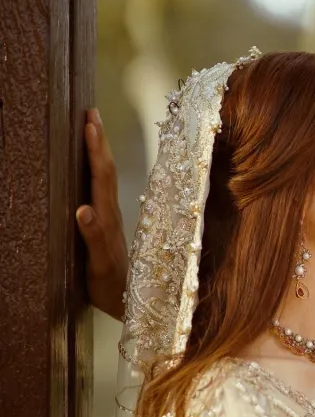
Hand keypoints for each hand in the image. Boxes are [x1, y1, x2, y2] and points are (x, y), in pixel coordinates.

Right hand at [76, 109, 129, 319]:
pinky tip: (88, 165)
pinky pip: (100, 189)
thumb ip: (94, 238)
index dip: (96, 150)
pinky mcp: (106, 225)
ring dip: (98, 152)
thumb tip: (83, 208)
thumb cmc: (112, 287)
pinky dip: (95, 171)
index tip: (90, 123)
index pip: (102, 177)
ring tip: (90, 128)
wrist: (129, 304)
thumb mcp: (99, 265)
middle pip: (106, 170)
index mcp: (107, 217)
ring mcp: (110, 218)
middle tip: (90, 112)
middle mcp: (110, 213)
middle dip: (98, 141)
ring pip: (105, 178)